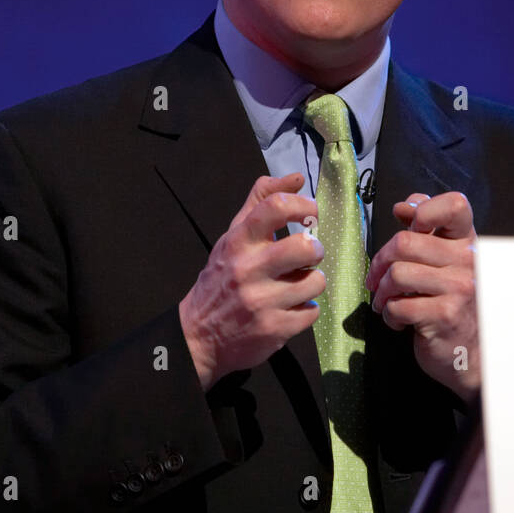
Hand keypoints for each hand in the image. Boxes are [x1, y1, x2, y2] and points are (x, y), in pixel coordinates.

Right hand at [178, 173, 324, 390]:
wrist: (197, 335)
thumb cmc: (221, 278)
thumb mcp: (233, 236)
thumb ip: (261, 202)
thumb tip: (296, 177)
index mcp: (238, 241)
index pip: (274, 207)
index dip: (302, 205)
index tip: (310, 213)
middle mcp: (248, 269)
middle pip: (305, 247)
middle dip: (316, 250)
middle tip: (308, 255)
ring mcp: (262, 301)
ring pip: (315, 282)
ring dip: (311, 283)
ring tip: (296, 285)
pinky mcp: (274, 329)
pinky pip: (312, 312)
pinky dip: (305, 310)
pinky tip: (289, 308)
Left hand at [364, 191, 478, 399]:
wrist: (469, 352)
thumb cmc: (450, 302)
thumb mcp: (443, 260)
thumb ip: (424, 229)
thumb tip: (403, 207)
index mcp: (467, 242)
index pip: (455, 205)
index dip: (424, 210)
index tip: (409, 226)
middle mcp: (468, 261)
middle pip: (406, 242)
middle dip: (380, 261)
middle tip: (376, 278)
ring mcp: (459, 288)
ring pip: (397, 274)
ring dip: (381, 291)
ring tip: (385, 301)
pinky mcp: (445, 315)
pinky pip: (398, 305)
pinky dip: (389, 314)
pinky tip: (398, 319)